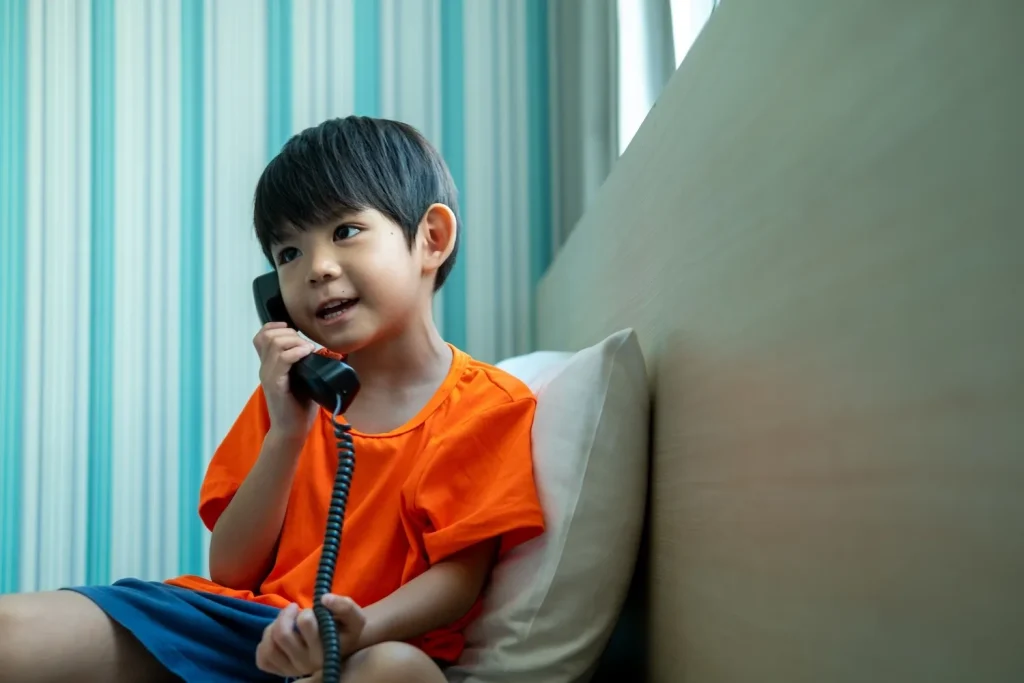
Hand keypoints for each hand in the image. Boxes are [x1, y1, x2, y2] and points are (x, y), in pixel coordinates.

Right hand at [253, 322, 317, 440]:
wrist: (293, 429)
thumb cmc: (300, 405)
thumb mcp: (304, 378)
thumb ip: (306, 362)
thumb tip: (323, 349)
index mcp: (269, 364)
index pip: (262, 335)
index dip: (276, 327)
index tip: (296, 334)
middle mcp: (265, 367)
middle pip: (269, 335)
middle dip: (290, 334)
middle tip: (306, 345)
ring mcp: (268, 375)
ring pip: (274, 343)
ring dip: (295, 341)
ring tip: (308, 350)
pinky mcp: (275, 384)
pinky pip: (281, 360)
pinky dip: (296, 352)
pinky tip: (307, 353)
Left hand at [255, 595, 366, 677]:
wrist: (344, 645)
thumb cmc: (346, 628)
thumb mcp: (354, 615)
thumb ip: (344, 606)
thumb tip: (324, 599)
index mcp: (325, 650)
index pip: (305, 623)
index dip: (305, 612)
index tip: (312, 610)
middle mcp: (308, 663)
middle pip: (282, 634)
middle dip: (285, 615)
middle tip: (294, 609)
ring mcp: (293, 670)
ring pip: (270, 646)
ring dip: (273, 627)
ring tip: (285, 622)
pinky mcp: (282, 672)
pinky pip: (263, 659)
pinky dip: (265, 644)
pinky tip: (276, 637)